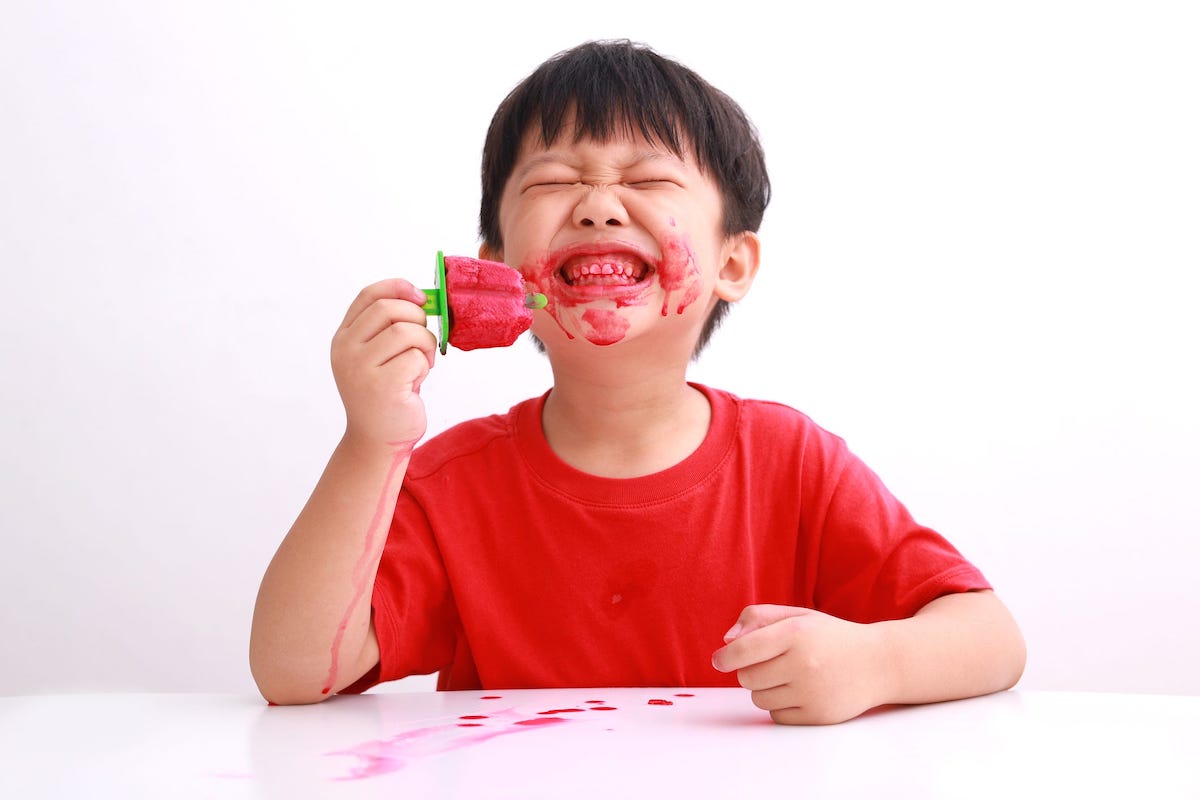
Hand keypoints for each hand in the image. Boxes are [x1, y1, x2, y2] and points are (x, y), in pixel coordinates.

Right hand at [330, 279, 438, 448]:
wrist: (377, 440)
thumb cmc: (387, 394)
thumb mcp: (381, 356)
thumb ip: (391, 328)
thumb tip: (422, 298)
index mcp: (344, 338)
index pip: (369, 295)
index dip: (398, 288)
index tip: (421, 296)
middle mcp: (346, 350)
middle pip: (389, 309)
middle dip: (417, 319)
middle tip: (423, 341)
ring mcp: (360, 368)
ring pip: (405, 332)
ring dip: (424, 344)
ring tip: (422, 363)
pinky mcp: (382, 386)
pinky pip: (414, 358)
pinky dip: (424, 366)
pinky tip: (416, 381)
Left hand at [711, 604, 886, 724]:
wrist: (879, 663)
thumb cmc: (830, 637)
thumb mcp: (798, 616)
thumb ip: (758, 618)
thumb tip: (726, 641)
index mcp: (796, 633)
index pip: (744, 650)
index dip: (725, 657)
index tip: (719, 660)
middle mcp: (804, 663)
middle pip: (746, 678)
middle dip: (750, 671)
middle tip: (770, 663)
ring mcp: (812, 692)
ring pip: (759, 699)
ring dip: (765, 689)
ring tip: (788, 676)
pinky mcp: (818, 715)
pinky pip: (776, 716)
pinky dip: (780, 706)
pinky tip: (799, 692)